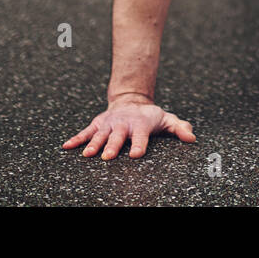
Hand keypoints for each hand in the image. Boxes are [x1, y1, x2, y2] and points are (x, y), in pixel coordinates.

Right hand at [63, 93, 195, 159]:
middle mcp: (123, 124)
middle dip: (113, 146)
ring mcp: (109, 123)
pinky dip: (76, 139)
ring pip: (100, 134)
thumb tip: (192, 138)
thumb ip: (179, 128)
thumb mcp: (167, 119)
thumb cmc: (150, 116)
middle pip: (118, 136)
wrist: (131, 100)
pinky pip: (85, 132)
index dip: (139, 144)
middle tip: (108, 157)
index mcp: (140, 124)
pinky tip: (66, 147)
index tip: (137, 154)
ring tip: (88, 154)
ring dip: (93, 144)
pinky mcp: (98, 124)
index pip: (141, 136)